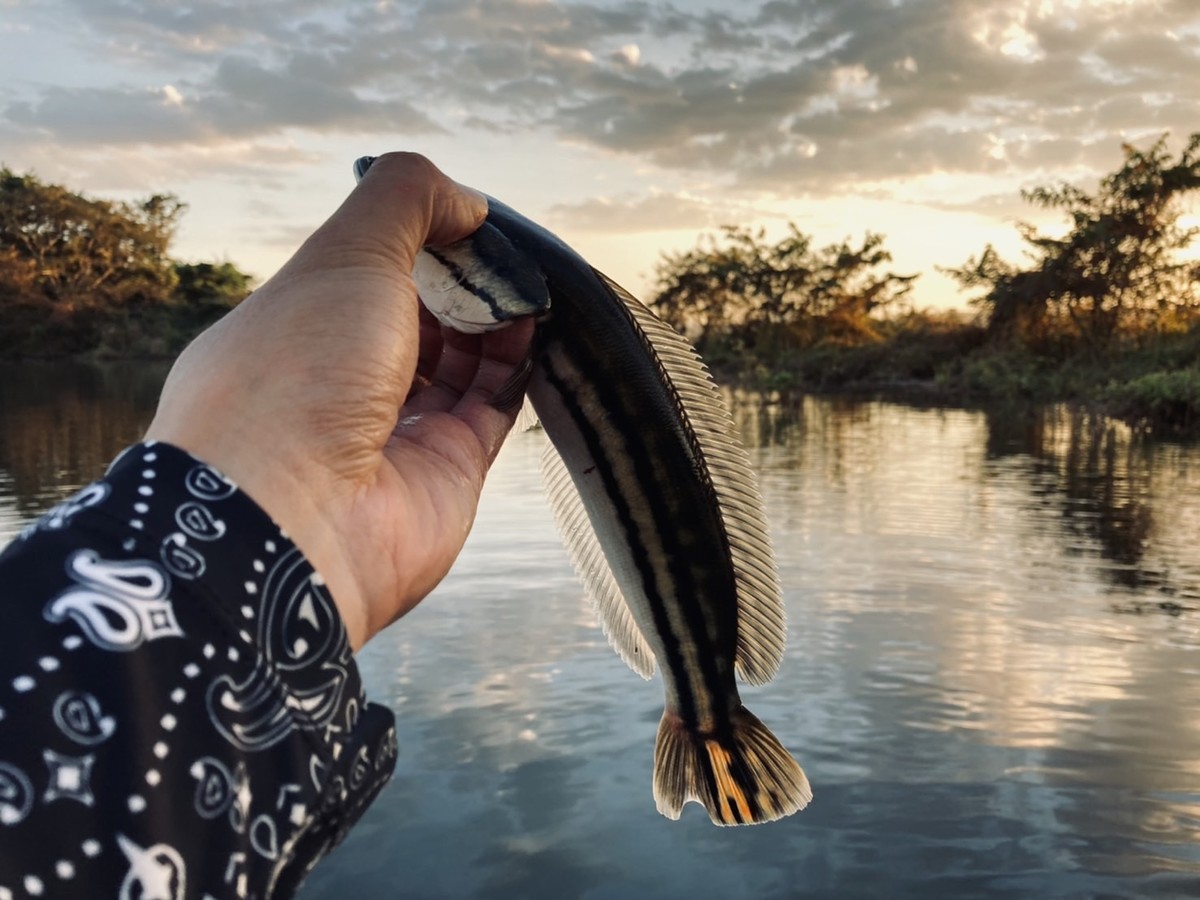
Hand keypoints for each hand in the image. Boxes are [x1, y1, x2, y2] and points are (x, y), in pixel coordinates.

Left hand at [144, 153, 534, 649]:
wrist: (297, 521)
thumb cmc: (297, 377)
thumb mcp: (346, 252)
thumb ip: (406, 201)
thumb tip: (466, 204)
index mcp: (294, 331)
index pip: (362, 275)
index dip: (412, 243)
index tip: (457, 219)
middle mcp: (339, 385)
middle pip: (414, 319)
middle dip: (459, 281)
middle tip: (497, 256)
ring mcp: (393, 433)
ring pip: (457, 363)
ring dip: (493, 318)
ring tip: (522, 283)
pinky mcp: (446, 473)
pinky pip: (491, 406)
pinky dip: (515, 363)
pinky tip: (532, 323)